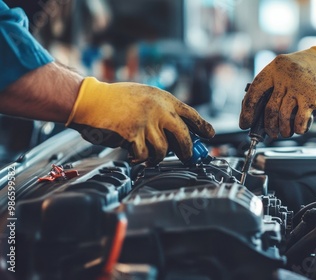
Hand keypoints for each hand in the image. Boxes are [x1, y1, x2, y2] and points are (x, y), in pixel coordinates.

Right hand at [66, 77, 214, 164]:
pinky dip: (142, 158)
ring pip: (164, 149)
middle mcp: (159, 110)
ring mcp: (147, 124)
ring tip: (151, 156)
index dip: (203, 126)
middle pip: (184, 136)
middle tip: (187, 157)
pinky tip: (136, 155)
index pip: (191, 114)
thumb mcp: (145, 96)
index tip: (210, 135)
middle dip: (187, 151)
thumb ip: (161, 110)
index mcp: (163, 99)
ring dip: (158, 156)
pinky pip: (145, 155)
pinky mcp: (134, 136)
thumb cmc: (115, 99)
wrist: (92, 100)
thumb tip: (176, 130)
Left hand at [239, 30, 315, 137]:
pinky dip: (298, 129)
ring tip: (285, 132)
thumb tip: (256, 113)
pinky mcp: (313, 98)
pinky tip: (298, 129)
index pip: (254, 91)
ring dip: (283, 130)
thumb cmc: (307, 69)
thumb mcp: (285, 70)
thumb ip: (272, 87)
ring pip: (283, 116)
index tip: (245, 123)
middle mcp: (285, 77)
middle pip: (269, 108)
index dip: (247, 110)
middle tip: (270, 133)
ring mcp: (300, 87)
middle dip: (268, 126)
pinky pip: (300, 120)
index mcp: (274, 68)